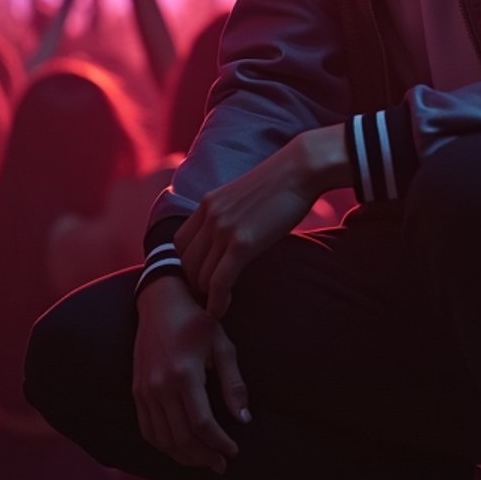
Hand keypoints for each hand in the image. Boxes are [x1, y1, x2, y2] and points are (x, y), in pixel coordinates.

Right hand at [133, 276, 249, 472]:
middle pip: (181, 438)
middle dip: (204, 456)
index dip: (219, 443)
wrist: (160, 303)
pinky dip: (164, 446)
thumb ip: (234, 384)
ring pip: (163, 440)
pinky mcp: (136, 391)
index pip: (202, 424)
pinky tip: (181, 448)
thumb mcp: (223, 347)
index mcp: (185, 374)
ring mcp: (144, 390)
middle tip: (221, 463)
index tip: (233, 451)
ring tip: (204, 459)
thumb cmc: (197, 322)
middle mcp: (160, 386)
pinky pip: (148, 430)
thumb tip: (244, 419)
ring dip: (184, 457)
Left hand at [175, 134, 322, 318]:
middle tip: (206, 297)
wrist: (301, 169)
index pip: (179, 244)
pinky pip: (219, 281)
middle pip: (185, 263)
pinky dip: (217, 301)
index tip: (199, 278)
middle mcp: (209, 216)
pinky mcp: (242, 244)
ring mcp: (223, 230)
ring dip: (206, 295)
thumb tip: (232, 233)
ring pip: (199, 276)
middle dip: (193, 283)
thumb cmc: (282, 183)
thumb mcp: (244, 195)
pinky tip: (220, 310)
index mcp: (207, 203)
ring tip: (216, 306)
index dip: (186, 266)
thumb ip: (229, 213)